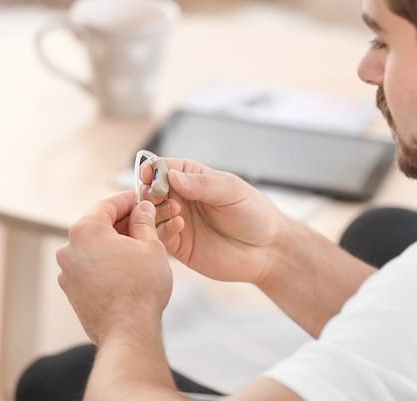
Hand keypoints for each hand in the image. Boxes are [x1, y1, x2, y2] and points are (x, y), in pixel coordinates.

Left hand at [57, 191, 171, 344]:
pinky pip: (92, 268)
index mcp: (86, 231)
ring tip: (143, 248)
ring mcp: (68, 272)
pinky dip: (108, 263)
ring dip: (117, 244)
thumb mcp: (151, 246)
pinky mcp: (73, 291)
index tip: (142, 199)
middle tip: (147, 223)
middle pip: (99, 226)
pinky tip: (130, 269)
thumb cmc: (140, 287)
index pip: (107, 205)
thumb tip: (142, 209)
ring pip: (95, 248)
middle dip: (124, 223)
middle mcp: (69, 249)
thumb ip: (144, 223)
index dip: (128, 200)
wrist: (128, 330)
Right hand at [140, 159, 286, 283]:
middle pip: (151, 190)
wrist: (267, 249)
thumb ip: (203, 184)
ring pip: (151, 213)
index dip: (154, 170)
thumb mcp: (231, 192)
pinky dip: (162, 229)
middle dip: (150, 191)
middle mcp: (182, 198)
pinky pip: (159, 236)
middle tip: (159, 195)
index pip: (164, 167)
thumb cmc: (254, 214)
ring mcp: (179, 221)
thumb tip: (172, 176)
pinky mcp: (180, 245)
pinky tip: (179, 225)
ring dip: (155, 210)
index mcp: (193, 178)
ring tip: (175, 210)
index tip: (151, 175)